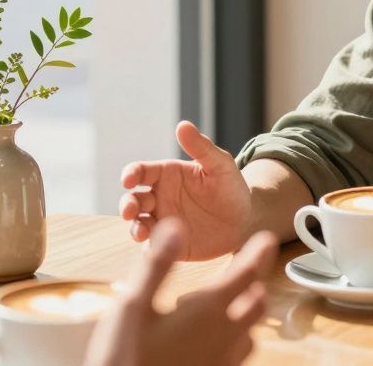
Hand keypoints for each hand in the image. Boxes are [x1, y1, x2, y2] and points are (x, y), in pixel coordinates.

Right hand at [85, 218, 277, 365]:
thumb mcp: (131, 306)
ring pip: (250, 333)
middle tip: (244, 270)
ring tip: (223, 305)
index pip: (246, 274)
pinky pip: (237, 357)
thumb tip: (175, 228)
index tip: (267, 238)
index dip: (259, 253)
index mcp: (207, 312)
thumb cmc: (123, 357)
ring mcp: (222, 363)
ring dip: (244, 314)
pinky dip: (233, 340)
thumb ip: (156, 266)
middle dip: (253, 283)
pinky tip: (208, 341)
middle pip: (257, 303)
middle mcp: (224, 338)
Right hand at [120, 121, 252, 259]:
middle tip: (130, 210)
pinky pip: (152, 246)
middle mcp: (159, 197)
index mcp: (167, 175)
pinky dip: (149, 247)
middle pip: (133, 198)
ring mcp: (162, 221)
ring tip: (142, 231)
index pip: (141, 171)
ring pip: (137, 223)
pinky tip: (155, 247)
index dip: (131, 174)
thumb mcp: (220, 165)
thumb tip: (182, 125)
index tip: (129, 179)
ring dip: (134, 226)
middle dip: (127, 204)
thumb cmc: (231, 188)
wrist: (245, 221)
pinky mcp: (169, 244)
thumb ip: (201, 147)